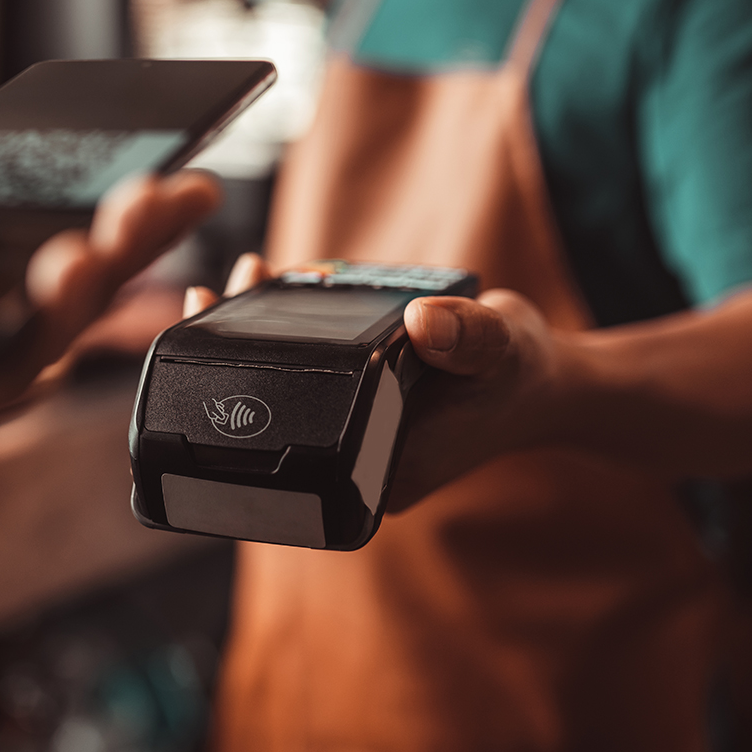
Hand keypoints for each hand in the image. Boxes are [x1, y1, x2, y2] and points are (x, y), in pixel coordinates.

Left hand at [184, 255, 559, 513]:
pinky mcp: (358, 410)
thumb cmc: (521, 375)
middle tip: (209, 295)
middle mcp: (357, 461)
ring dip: (254, 339)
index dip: (237, 398)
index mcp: (380, 471)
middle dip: (232, 356)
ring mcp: (355, 436)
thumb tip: (423, 322)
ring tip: (240, 281)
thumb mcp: (504, 349)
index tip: (211, 329)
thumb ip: (469, 338)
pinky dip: (285, 337)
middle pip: (272, 419)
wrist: (542, 386)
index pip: (286, 447)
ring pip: (285, 394)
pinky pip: (306, 378)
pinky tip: (268, 295)